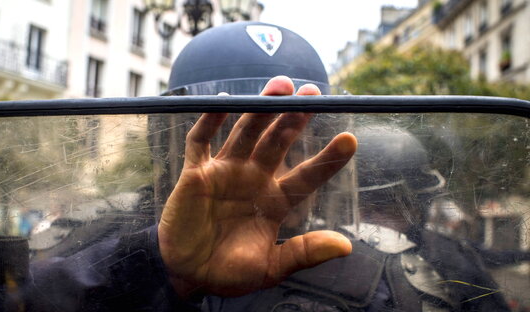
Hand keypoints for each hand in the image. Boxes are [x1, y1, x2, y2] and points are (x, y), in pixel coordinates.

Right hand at [158, 76, 357, 296]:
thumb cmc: (229, 273)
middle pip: (278, 141)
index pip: (306, 175)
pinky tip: (225, 101)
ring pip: (246, 132)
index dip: (327, 158)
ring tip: (282, 86)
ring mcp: (225, 172)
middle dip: (295, 117)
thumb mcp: (271, 268)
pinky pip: (202, 141)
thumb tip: (346, 246)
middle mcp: (253, 180)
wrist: (187, 276)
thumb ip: (304, 252)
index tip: (350, 140)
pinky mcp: (196, 173)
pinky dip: (211, 120)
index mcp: (275, 201)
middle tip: (313, 93)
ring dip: (262, 109)